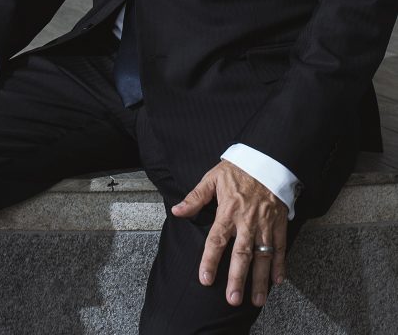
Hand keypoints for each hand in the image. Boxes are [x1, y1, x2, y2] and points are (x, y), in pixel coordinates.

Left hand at [172, 161, 287, 307]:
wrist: (267, 158)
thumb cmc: (238, 170)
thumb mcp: (213, 178)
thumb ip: (195, 197)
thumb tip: (177, 211)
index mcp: (228, 210)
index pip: (217, 240)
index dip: (210, 260)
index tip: (205, 279)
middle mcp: (247, 221)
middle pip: (242, 253)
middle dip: (237, 278)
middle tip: (232, 299)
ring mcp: (265, 224)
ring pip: (263, 255)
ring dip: (260, 279)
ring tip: (257, 300)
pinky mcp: (279, 223)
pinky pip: (280, 247)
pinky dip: (280, 264)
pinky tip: (277, 281)